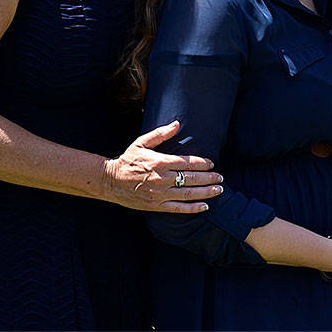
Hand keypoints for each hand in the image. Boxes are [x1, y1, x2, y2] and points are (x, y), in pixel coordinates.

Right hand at [102, 120, 222, 212]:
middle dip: (209, 178)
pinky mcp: (156, 206)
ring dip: (206, 192)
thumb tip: (177, 123)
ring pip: (188, 194)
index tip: (212, 163)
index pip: (188, 163)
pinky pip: (178, 209)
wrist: (110, 181)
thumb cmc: (128, 160)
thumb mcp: (142, 142)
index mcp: (160, 162)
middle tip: (221, 177)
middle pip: (191, 178)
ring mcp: (159, 194)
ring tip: (219, 189)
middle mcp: (162, 178)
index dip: (203, 163)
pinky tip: (205, 206)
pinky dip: (193, 208)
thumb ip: (161, 134)